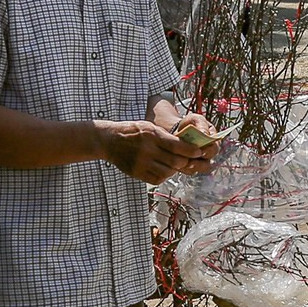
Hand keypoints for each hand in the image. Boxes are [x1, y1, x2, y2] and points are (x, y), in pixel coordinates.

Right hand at [97, 119, 212, 184]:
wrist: (109, 141)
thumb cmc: (132, 131)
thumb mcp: (149, 127)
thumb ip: (165, 137)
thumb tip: (186, 146)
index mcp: (152, 136)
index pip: (178, 146)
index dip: (191, 151)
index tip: (198, 152)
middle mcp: (147, 151)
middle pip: (175, 162)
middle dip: (185, 162)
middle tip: (188, 160)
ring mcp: (141, 164)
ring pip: (168, 172)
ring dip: (175, 170)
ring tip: (174, 164)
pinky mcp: (137, 173)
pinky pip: (157, 179)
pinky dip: (164, 176)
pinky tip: (163, 170)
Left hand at [161, 111, 225, 176]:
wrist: (176, 131)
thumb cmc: (188, 124)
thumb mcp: (195, 119)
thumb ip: (201, 124)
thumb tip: (205, 133)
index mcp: (213, 141)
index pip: (214, 148)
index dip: (209, 150)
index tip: (201, 150)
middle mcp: (209, 153)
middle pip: (209, 162)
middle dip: (200, 163)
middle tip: (190, 161)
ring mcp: (201, 161)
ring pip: (200, 169)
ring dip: (193, 168)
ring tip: (184, 164)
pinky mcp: (191, 166)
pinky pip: (190, 171)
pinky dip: (185, 169)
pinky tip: (178, 166)